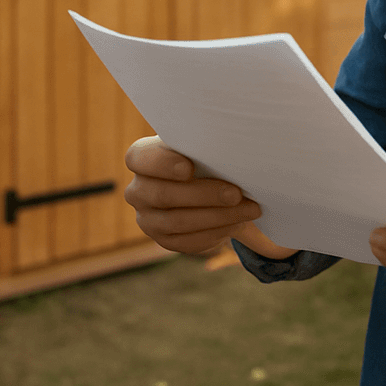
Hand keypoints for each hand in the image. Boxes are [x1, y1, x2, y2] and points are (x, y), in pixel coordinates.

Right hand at [124, 135, 262, 255]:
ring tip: (248, 210)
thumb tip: (230, 148)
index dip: (162, 164)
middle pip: (164, 195)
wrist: (207, 184)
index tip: (188, 167)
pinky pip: (188, 241)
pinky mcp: (164, 240)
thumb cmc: (203, 155)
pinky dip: (215, 233)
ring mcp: (147, 219)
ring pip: (178, 222)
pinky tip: (236, 223)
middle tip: (236, 194)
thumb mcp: (200, 145)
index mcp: (141, 159)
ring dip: (218, 216)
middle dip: (204, 195)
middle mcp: (138, 190)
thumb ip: (204, 144)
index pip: (138, 159)